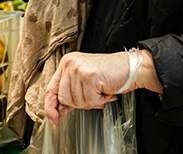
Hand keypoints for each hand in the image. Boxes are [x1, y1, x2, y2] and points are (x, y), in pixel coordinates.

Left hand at [44, 49, 161, 124]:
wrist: (131, 68)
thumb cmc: (110, 75)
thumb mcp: (84, 83)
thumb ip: (70, 94)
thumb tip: (56, 112)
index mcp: (67, 63)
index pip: (51, 88)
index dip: (51, 106)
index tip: (53, 118)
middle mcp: (70, 63)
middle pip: (64, 98)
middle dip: (80, 103)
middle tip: (93, 95)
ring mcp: (79, 69)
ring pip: (77, 101)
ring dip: (91, 101)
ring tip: (100, 91)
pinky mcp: (89, 76)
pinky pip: (89, 100)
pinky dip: (99, 100)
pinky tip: (105, 91)